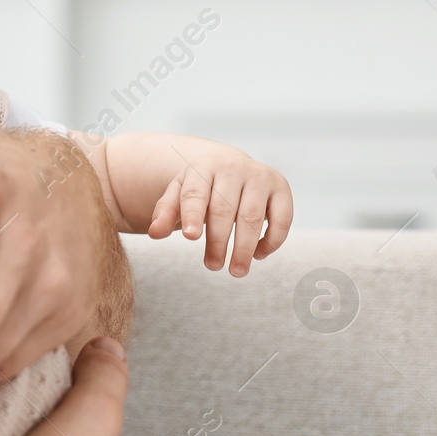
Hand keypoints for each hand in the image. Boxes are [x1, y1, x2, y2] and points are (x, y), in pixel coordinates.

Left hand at [145, 145, 292, 276]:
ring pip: (252, 217)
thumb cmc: (199, 187)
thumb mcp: (177, 194)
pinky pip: (281, 218)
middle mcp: (233, 168)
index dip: (193, 215)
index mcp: (203, 167)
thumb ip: (164, 213)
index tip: (190, 237)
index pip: (196, 194)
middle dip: (217, 242)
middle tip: (212, 266)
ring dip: (244, 248)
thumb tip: (154, 234)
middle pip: (224, 210)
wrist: (228, 165)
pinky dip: (271, 241)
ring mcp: (260, 176)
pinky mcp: (281, 187)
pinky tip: (257, 255)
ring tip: (235, 270)